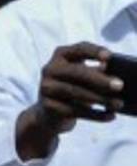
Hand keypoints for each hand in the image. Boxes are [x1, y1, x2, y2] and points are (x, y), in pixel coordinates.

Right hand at [15, 42, 123, 160]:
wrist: (49, 112)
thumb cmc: (73, 87)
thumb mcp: (84, 75)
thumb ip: (97, 71)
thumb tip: (115, 77)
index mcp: (61, 55)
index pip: (79, 49)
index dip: (94, 52)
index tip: (110, 57)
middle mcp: (50, 69)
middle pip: (76, 72)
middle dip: (99, 80)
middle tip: (119, 86)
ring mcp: (46, 88)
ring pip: (75, 93)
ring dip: (99, 99)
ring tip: (117, 104)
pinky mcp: (47, 106)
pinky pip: (73, 111)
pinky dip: (94, 115)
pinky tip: (109, 116)